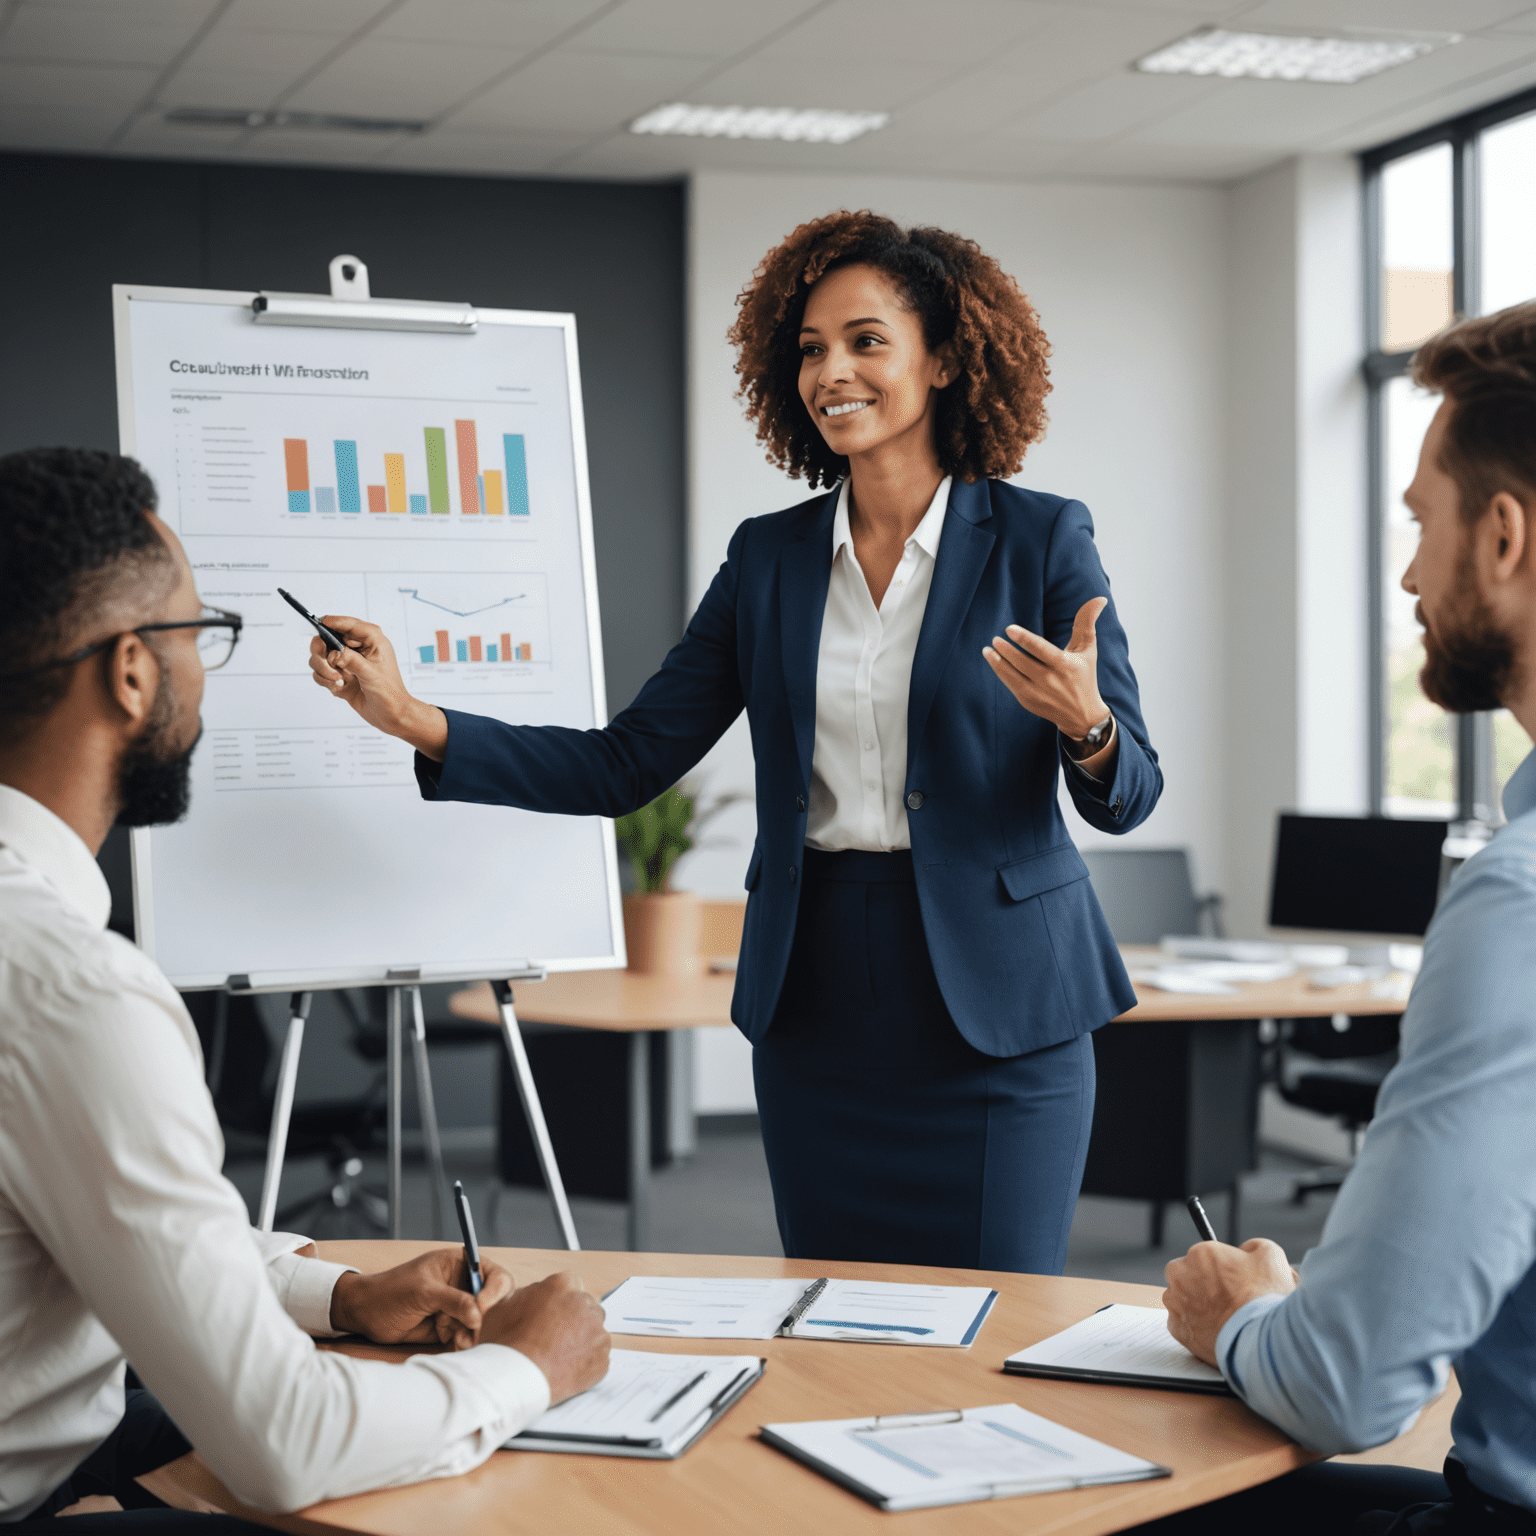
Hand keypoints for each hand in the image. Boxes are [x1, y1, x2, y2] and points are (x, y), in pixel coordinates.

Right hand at [306, 616, 447, 759]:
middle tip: (328, 664)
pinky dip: (325, 680)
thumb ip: (351, 660)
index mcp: (372, 641)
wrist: (391, 715)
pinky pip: (320, 672)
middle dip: (322, 652)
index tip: (319, 624)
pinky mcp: (339, 675)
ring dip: (323, 669)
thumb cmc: (390, 694)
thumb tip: (334, 652)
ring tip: (338, 680)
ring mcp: (347, 662)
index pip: (348, 624)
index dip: (332, 622)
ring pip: (320, 656)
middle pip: (326, 638)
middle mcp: (357, 648)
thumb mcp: (371, 674)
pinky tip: (339, 687)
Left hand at [329, 1246, 514, 1349]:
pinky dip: (462, 1341)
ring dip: (471, 1332)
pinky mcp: (449, 1327)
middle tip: (471, 1329)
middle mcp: (463, 1285)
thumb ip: (454, 1301)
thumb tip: (479, 1315)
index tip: (482, 1308)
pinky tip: (449, 1340)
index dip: (494, 1292)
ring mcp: (456, 1307)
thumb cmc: (391, 1291)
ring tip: (453, 1336)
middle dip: (484, 1317)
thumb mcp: (424, 1291)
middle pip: (493, 1301)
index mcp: (461, 1265)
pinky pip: (466, 1336)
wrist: (365, 1315)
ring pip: (480, 1323)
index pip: (494, 1275)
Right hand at [479, 1271, 609, 1404]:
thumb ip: (526, 1294)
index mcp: (562, 1285)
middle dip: (573, 1318)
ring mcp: (597, 1332)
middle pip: (585, 1306)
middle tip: (554, 1337)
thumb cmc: (505, 1345)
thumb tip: (535, 1295)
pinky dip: (586, 1362)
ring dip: (581, 1339)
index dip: (559, 1300)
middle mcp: (585, 1303)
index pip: (569, 1283)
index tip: (551, 1314)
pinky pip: (597, 1356)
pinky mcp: (602, 1358)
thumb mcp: (503, 1306)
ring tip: (558, 1356)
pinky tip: (566, 1370)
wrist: (514, 1381)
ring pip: (594, 1331)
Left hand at [983, 597, 1109, 740]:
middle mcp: (1051, 681)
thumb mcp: (1088, 650)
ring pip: (1013, 676)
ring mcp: (1038, 693)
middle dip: (1006, 650)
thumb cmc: (1084, 676)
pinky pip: (1010, 685)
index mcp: (1065, 665)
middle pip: (1023, 663)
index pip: (1041, 649)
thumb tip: (1099, 599)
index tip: (1009, 629)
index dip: (1024, 638)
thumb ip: (1086, 623)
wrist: (1082, 715)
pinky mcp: (1029, 702)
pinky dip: (1001, 673)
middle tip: (995, 639)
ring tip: (988, 649)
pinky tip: (994, 662)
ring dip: (997, 662)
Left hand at [1163, 1238, 1295, 1364]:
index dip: (1219, 1268)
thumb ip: (1252, 1246)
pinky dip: (1195, 1326)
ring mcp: (1176, 1303)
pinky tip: (1216, 1329)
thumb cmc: (1266, 1298)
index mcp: (1200, 1254)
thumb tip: (1245, 1250)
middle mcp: (1180, 1275)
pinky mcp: (1177, 1329)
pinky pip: (1182, 1323)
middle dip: (1202, 1283)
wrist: (1264, 1339)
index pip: (1204, 1256)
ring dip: (1196, 1304)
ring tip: (1223, 1316)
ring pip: (1181, 1299)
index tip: (1231, 1280)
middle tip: (1226, 1298)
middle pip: (1186, 1274)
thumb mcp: (1270, 1255)